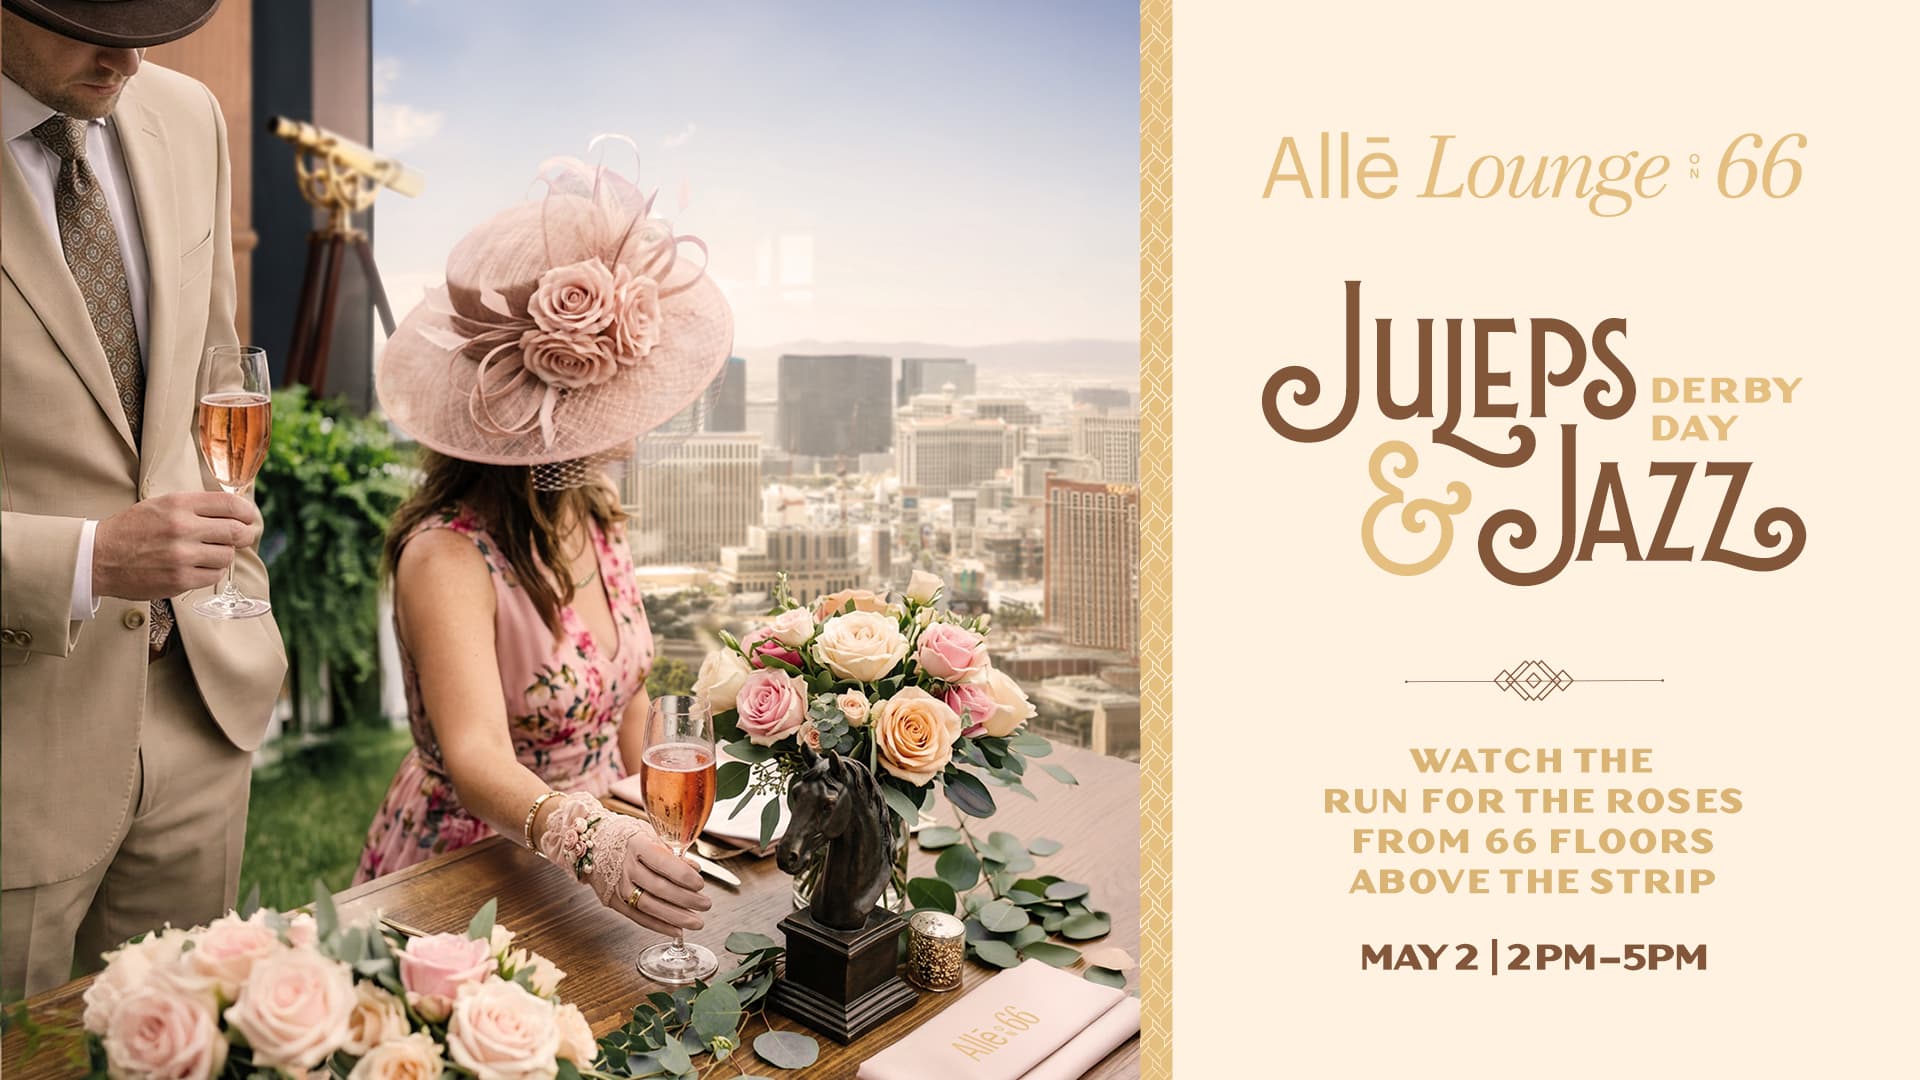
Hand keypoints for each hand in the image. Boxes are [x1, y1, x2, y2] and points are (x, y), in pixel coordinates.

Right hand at [93, 492, 262, 600]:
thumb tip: (235, 509)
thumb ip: (196, 506)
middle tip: (238, 537)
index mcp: (179, 504)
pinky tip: (197, 566)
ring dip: (222, 555)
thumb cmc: (133, 529)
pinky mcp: (179, 579)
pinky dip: (211, 571)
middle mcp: (183, 528)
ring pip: (227, 555)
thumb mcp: (162, 505)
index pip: (230, 505)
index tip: (249, 517)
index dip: (247, 512)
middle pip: (236, 532)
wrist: (99, 557)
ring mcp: (182, 555)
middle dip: (242, 535)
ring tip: (206, 552)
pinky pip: (214, 575)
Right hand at [562, 811, 710, 936]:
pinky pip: (639, 917)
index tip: (700, 883)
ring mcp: (618, 887)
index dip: (684, 876)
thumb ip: (672, 852)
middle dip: (686, 900)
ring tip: (696, 922)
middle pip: (660, 888)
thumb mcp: (648, 833)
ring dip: (676, 917)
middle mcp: (626, 867)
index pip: (664, 863)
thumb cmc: (625, 836)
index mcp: (638, 845)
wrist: (591, 843)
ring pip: (650, 906)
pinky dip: (659, 926)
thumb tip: (695, 868)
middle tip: (706, 904)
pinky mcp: (614, 902)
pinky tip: (676, 930)